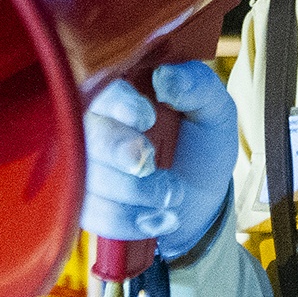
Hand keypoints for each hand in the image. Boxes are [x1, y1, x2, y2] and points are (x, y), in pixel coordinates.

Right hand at [81, 60, 238, 260]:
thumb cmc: (201, 145)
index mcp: (122, 92)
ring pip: (87, 176)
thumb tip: (165, 77)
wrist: (200, 199)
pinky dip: (128, 219)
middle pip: (84, 133)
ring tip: (174, 194)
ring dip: (134, 192)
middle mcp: (94, 124)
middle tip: (154, 163)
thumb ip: (198, 85)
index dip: (117, 103)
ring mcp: (83, 165)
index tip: (148, 118)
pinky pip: (91, 213)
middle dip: (121, 151)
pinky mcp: (84, 202)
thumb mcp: (214, 110)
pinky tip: (160, 218)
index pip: (98, 86)